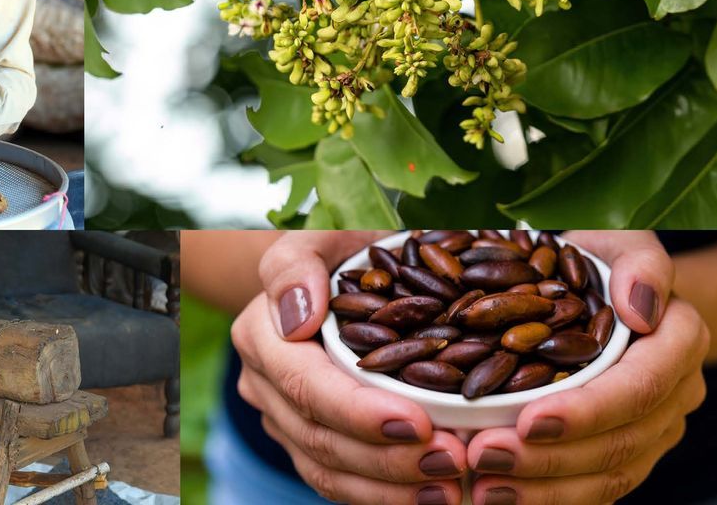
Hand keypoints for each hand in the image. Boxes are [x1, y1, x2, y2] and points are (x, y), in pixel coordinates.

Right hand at [231, 231, 473, 503]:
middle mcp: (263, 385)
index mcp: (262, 335)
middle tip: (454, 460)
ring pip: (327, 471)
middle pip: (318, 437)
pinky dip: (384, 496)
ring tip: (450, 487)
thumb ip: (296, 264)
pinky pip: (338, 484)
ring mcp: (282, 421)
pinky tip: (431, 496)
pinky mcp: (308, 446)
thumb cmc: (342, 256)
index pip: (305, 386)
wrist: (338, 281)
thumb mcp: (321, 238)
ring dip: (389, 488)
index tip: (419, 423)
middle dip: (387, 457)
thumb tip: (296, 314)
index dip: (359, 412)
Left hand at [463, 231, 705, 504]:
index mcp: (680, 341)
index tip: (528, 420)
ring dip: (545, 488)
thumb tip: (641, 307)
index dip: (588, 410)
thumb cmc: (600, 261)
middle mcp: (675, 394)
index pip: (640, 386)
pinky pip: (596, 488)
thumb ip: (640, 261)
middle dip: (551, 457)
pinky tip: (499, 495)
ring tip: (483, 486)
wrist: (605, 291)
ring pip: (609, 475)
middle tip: (484, 455)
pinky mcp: (626, 453)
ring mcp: (654, 430)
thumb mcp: (619, 240)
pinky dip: (549, 496)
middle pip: (622, 441)